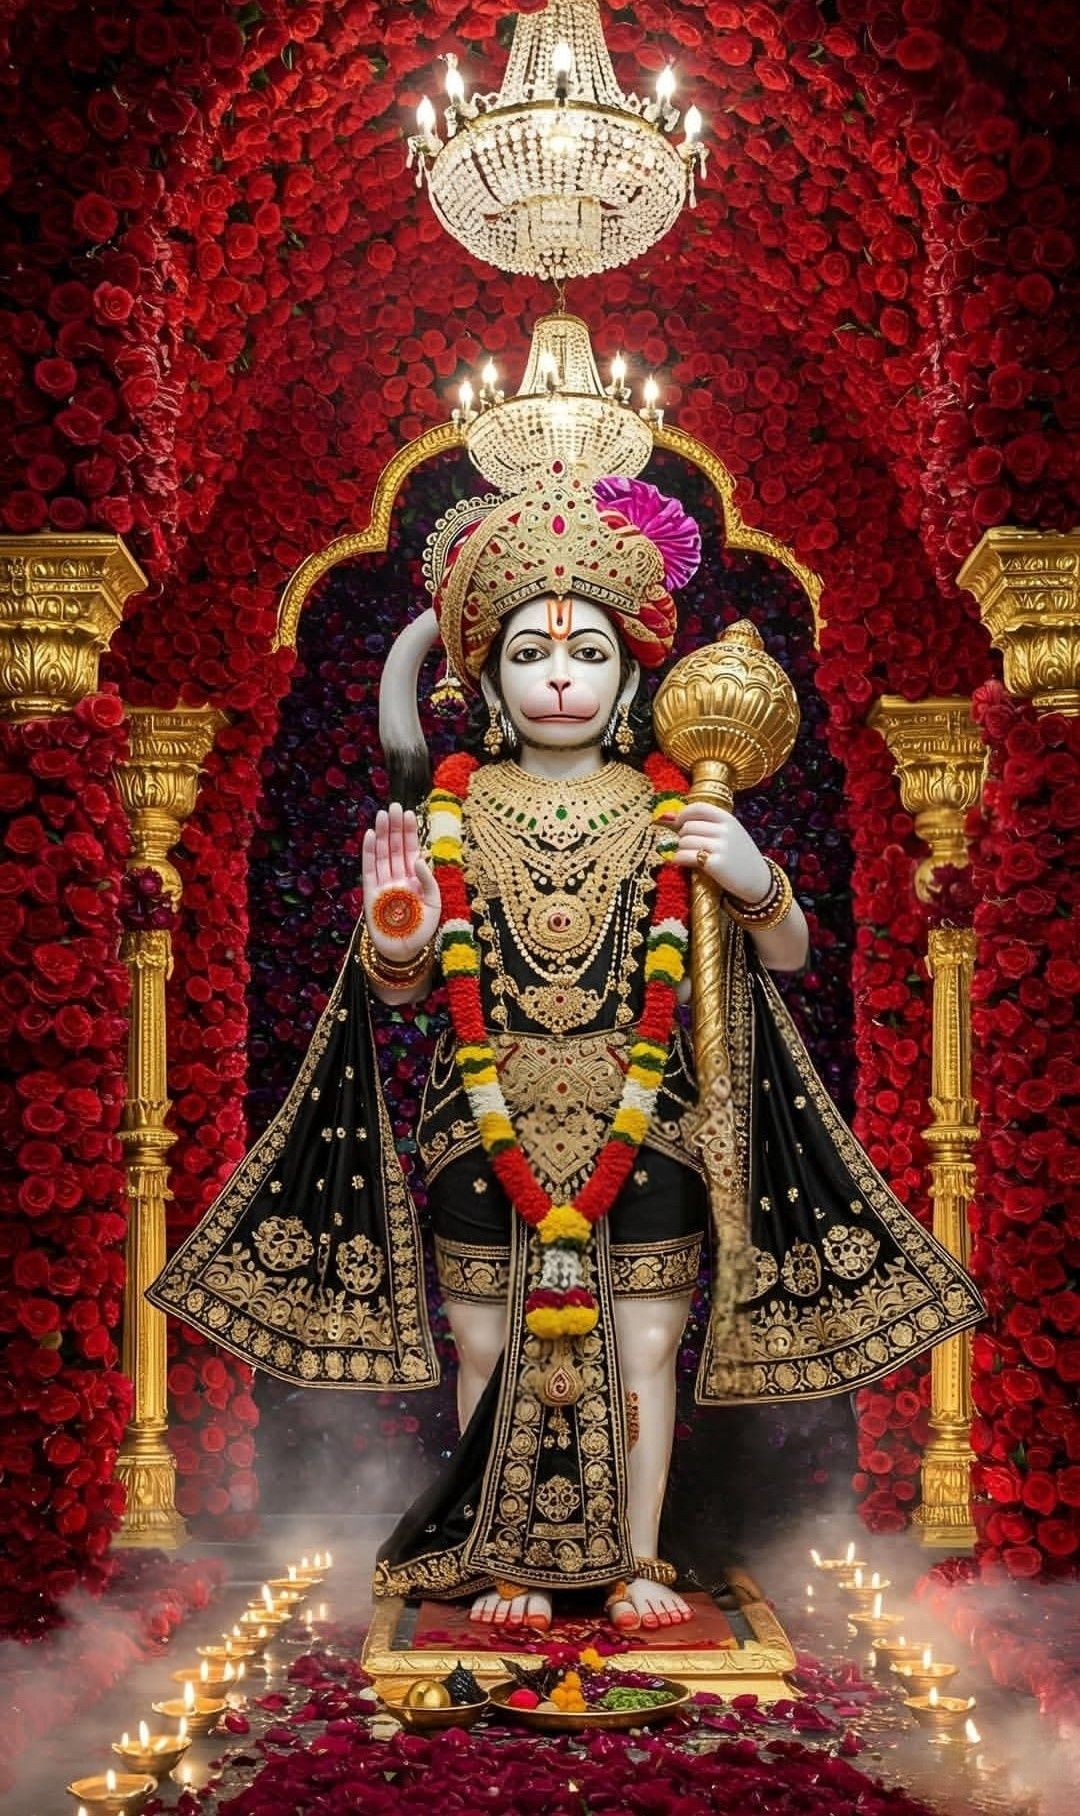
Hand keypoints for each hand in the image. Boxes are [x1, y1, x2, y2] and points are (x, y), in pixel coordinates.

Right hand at [361, 804, 440, 961]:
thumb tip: (420, 858)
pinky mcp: (371, 893)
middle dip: (395, 827)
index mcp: (415, 878)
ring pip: (382, 854)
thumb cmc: (423, 930)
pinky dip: (369, 852)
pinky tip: (369, 835)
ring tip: (383, 815)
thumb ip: (429, 880)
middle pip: (395, 847)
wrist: (405, 952)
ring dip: (382, 834)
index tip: (410, 814)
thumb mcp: (435, 904)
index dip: (410, 832)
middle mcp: (399, 877)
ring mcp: (384, 884)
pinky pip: (369, 869)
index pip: (412, 850)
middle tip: (395, 806)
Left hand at [665, 803, 770, 902]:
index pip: (698, 807)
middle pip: (688, 826)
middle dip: (682, 836)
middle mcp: (725, 831)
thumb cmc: (740, 857)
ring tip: (688, 855)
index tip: (678, 824)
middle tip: (687, 846)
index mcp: (728, 819)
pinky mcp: (715, 864)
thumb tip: (667, 817)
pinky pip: (685, 856)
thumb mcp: (731, 834)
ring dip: (680, 849)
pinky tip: (682, 862)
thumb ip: (706, 825)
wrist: (759, 881)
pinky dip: (679, 859)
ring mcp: (721, 847)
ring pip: (684, 842)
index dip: (683, 814)